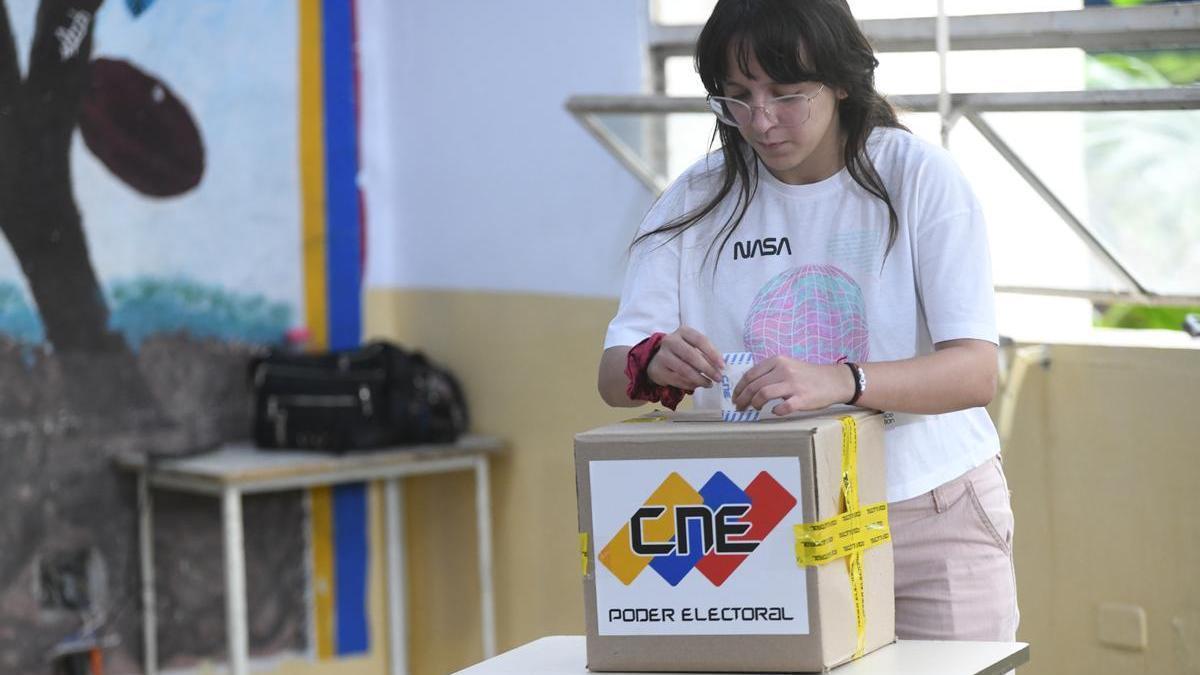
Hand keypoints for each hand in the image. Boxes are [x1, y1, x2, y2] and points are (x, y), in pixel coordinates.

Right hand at [646, 326, 724, 391]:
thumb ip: (706, 353)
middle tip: (718, 378)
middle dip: (707, 368)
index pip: (700, 340)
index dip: (713, 353)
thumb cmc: (681, 352)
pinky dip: (690, 384)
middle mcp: (670, 341)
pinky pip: (678, 380)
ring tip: (709, 384)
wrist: (657, 360)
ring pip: (684, 370)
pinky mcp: (659, 370)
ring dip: (700, 379)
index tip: (722, 366)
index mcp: (683, 331)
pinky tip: (697, 385)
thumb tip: (720, 367)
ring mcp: (663, 355)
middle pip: (691, 355)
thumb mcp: (693, 346)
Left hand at [731, 357, 855, 414]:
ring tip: (753, 410)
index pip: (750, 374)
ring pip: (763, 394)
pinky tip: (774, 412)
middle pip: (754, 386)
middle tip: (739, 407)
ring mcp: (793, 384)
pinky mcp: (802, 399)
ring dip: (754, 404)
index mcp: (777, 361)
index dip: (739, 387)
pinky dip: (775, 411)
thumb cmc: (808, 375)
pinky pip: (783, 407)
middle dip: (742, 399)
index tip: (735, 396)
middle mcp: (784, 370)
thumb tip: (748, 386)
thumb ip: (770, 372)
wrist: (834, 380)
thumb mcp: (787, 366)